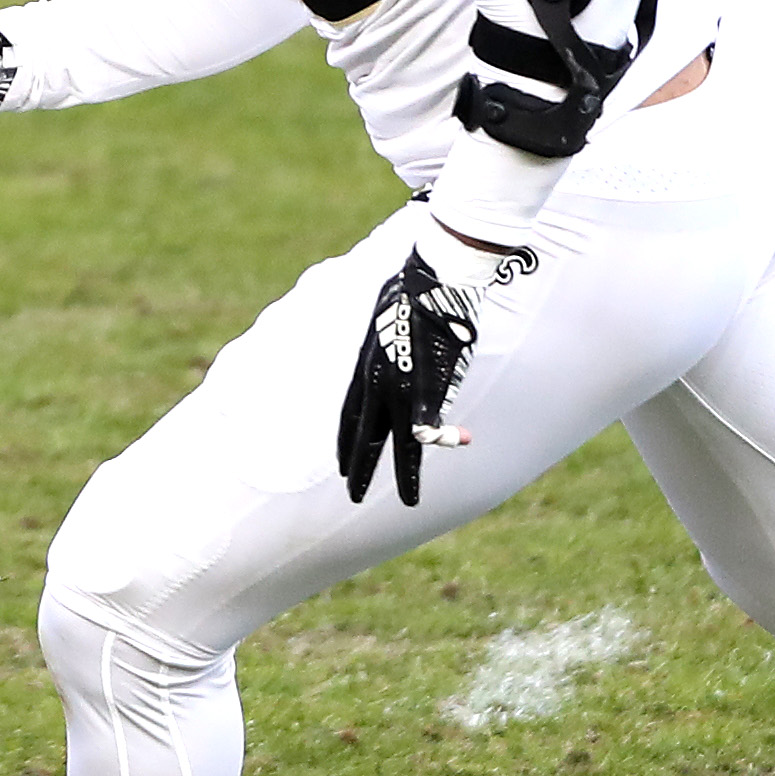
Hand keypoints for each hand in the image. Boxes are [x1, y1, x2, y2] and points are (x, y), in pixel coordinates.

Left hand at [335, 224, 532, 504]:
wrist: (430, 276)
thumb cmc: (412, 289)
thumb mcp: (387, 317)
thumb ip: (388, 338)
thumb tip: (392, 335)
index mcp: (365, 366)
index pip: (349, 414)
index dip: (346, 441)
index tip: (340, 465)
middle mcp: (377, 381)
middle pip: (365, 435)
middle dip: (359, 468)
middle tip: (352, 495)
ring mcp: (403, 385)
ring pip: (401, 441)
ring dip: (406, 474)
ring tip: (410, 499)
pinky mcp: (430, 383)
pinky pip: (430, 422)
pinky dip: (434, 443)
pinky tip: (431, 466)